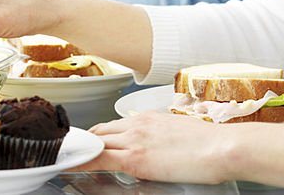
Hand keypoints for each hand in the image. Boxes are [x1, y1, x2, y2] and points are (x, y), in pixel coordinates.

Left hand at [83, 113, 235, 184]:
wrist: (220, 147)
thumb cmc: (209, 143)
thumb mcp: (179, 132)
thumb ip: (161, 136)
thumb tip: (158, 146)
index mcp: (148, 118)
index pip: (113, 125)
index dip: (97, 135)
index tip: (88, 142)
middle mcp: (137, 124)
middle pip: (99, 132)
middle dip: (84, 142)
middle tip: (70, 150)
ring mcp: (134, 140)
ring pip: (95, 142)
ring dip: (79, 150)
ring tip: (64, 156)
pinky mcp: (135, 159)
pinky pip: (99, 158)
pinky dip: (82, 161)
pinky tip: (70, 164)